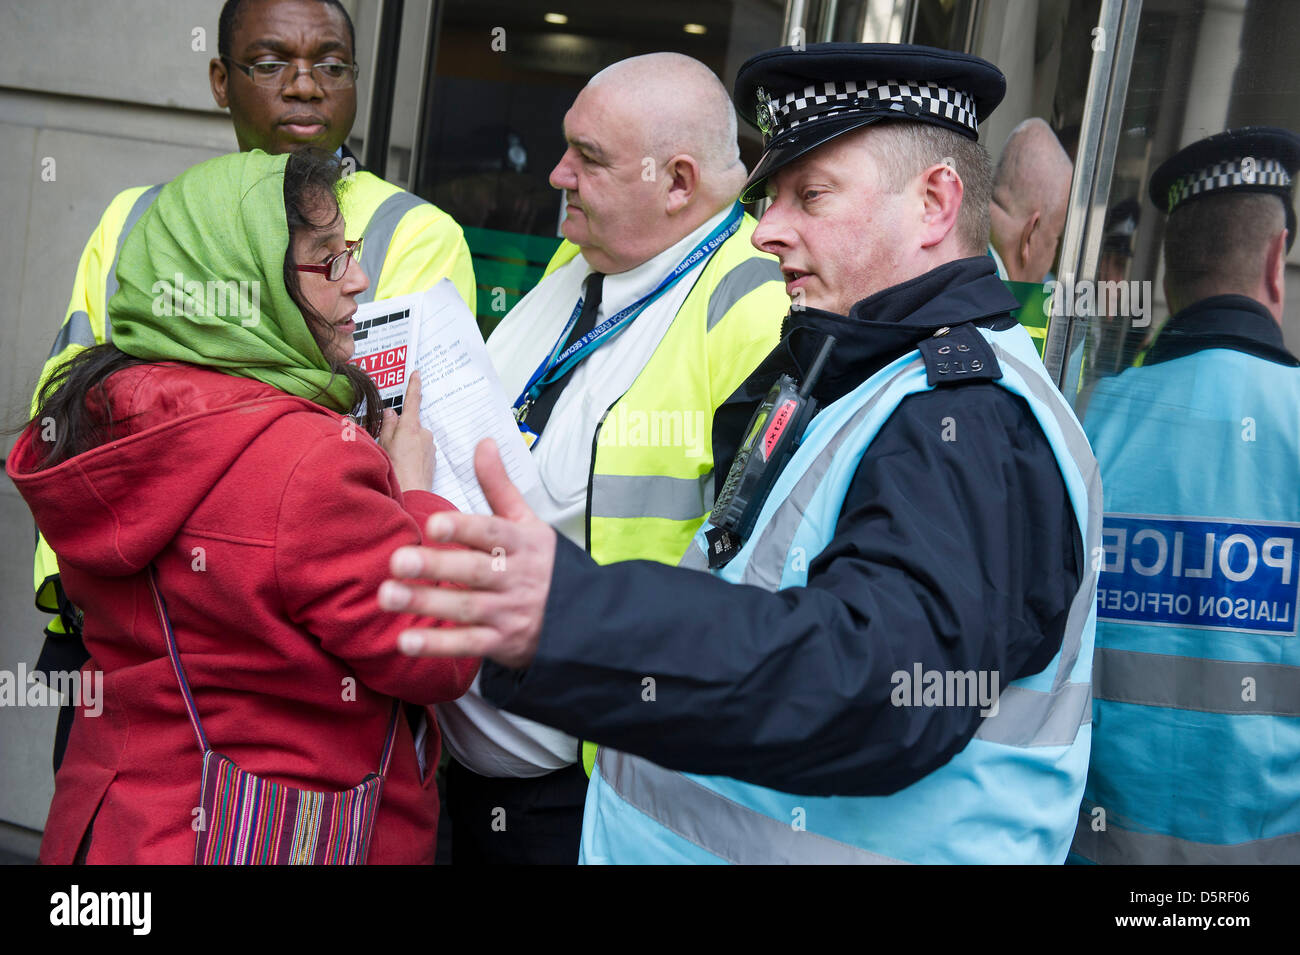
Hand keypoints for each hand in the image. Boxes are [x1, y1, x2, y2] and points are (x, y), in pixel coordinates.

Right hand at [378, 371, 434, 492]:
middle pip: (411, 425)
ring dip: (408, 445)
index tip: (417, 373)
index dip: (414, 386)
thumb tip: (392, 412)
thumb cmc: (395, 471)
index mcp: (410, 427)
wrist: (412, 496)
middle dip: (401, 432)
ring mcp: (430, 447)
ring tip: (397, 461)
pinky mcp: (434, 459)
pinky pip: (422, 451)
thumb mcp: (384, 445)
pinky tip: (406, 467)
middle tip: (390, 447)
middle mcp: (424, 434)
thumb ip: (388, 426)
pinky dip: (414, 455)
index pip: (413, 401)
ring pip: (416, 439)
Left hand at [378, 439, 554, 668]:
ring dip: (427, 603)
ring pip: (466, 608)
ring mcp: (509, 613)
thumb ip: (499, 486)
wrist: (581, 616)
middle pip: (474, 571)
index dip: (464, 528)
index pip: (492, 533)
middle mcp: (516, 578)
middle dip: (436, 566)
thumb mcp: (528, 522)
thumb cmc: (543, 562)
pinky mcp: (502, 643)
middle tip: (398, 560)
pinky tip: (406, 641)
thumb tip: (482, 441)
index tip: (434, 523)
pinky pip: (469, 645)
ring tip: (388, 595)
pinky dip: (439, 645)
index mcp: (522, 543)